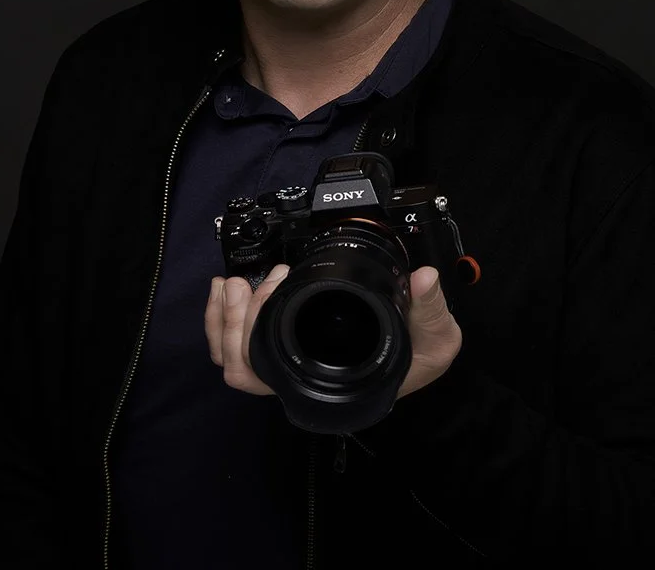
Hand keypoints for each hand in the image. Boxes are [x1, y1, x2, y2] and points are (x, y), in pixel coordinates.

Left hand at [204, 264, 460, 399]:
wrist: (421, 354)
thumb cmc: (421, 356)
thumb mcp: (436, 337)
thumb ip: (430, 308)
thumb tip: (424, 277)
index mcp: (325, 381)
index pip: (267, 376)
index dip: (249, 336)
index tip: (272, 286)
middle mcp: (300, 378)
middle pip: (238, 366)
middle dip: (232, 319)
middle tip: (247, 281)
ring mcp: (288, 364)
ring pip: (230, 359)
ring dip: (222, 318)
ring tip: (233, 282)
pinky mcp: (285, 346)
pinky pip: (237, 347)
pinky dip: (223, 319)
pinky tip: (229, 291)